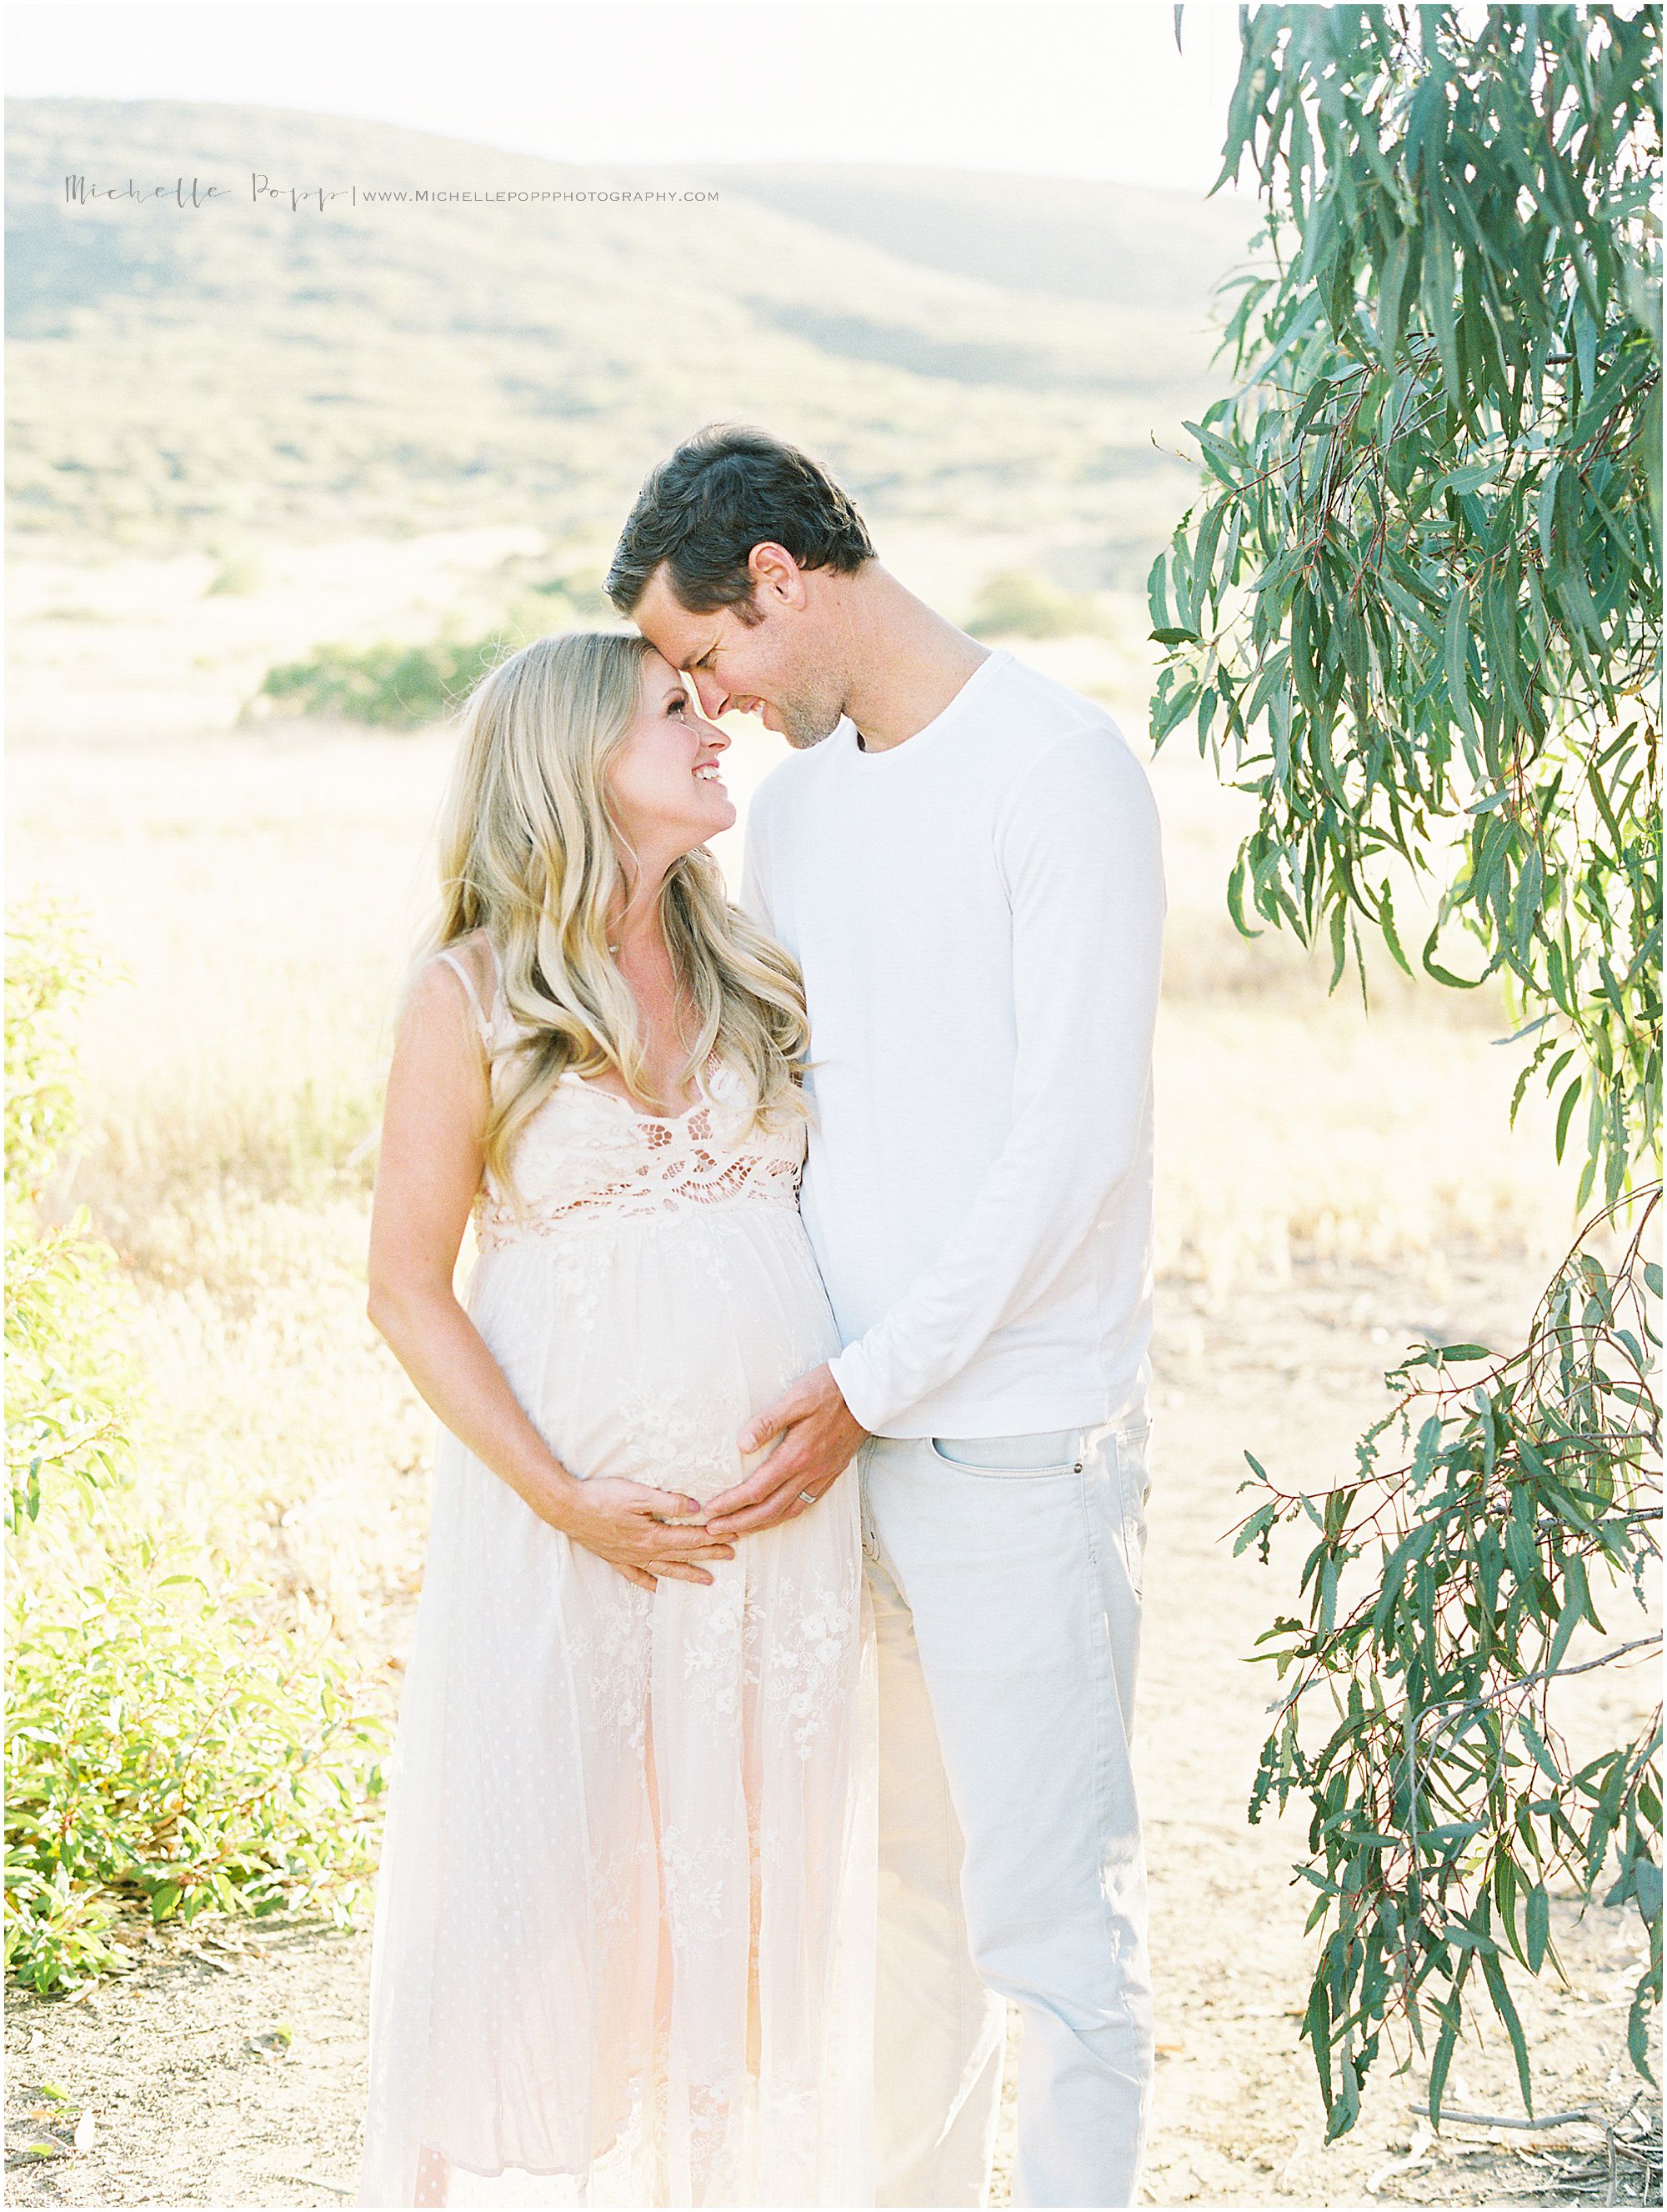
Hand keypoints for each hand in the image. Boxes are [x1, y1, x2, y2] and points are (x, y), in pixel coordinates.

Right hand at [558, 1476, 735, 1592]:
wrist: (567, 1509)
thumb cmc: (602, 1497)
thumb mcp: (638, 1494)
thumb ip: (669, 1502)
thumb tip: (697, 1508)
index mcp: (653, 1536)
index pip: (691, 1538)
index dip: (713, 1538)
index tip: (732, 1538)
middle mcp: (644, 1552)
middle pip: (683, 1554)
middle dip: (709, 1555)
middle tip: (731, 1557)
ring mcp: (629, 1558)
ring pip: (665, 1569)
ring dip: (687, 1573)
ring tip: (707, 1580)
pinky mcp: (615, 1559)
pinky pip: (637, 1576)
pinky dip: (651, 1583)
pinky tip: (660, 1589)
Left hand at [703, 1365, 868, 1538]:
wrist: (868, 1393)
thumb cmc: (829, 1390)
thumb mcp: (794, 1399)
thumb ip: (767, 1423)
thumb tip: (742, 1445)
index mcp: (796, 1456)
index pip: (756, 1489)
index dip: (731, 1503)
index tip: (710, 1511)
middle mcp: (809, 1473)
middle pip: (769, 1510)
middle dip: (739, 1523)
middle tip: (714, 1530)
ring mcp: (822, 1476)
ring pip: (788, 1512)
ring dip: (760, 1525)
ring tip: (739, 1530)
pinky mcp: (831, 1474)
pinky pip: (805, 1505)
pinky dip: (785, 1516)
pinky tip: (775, 1517)